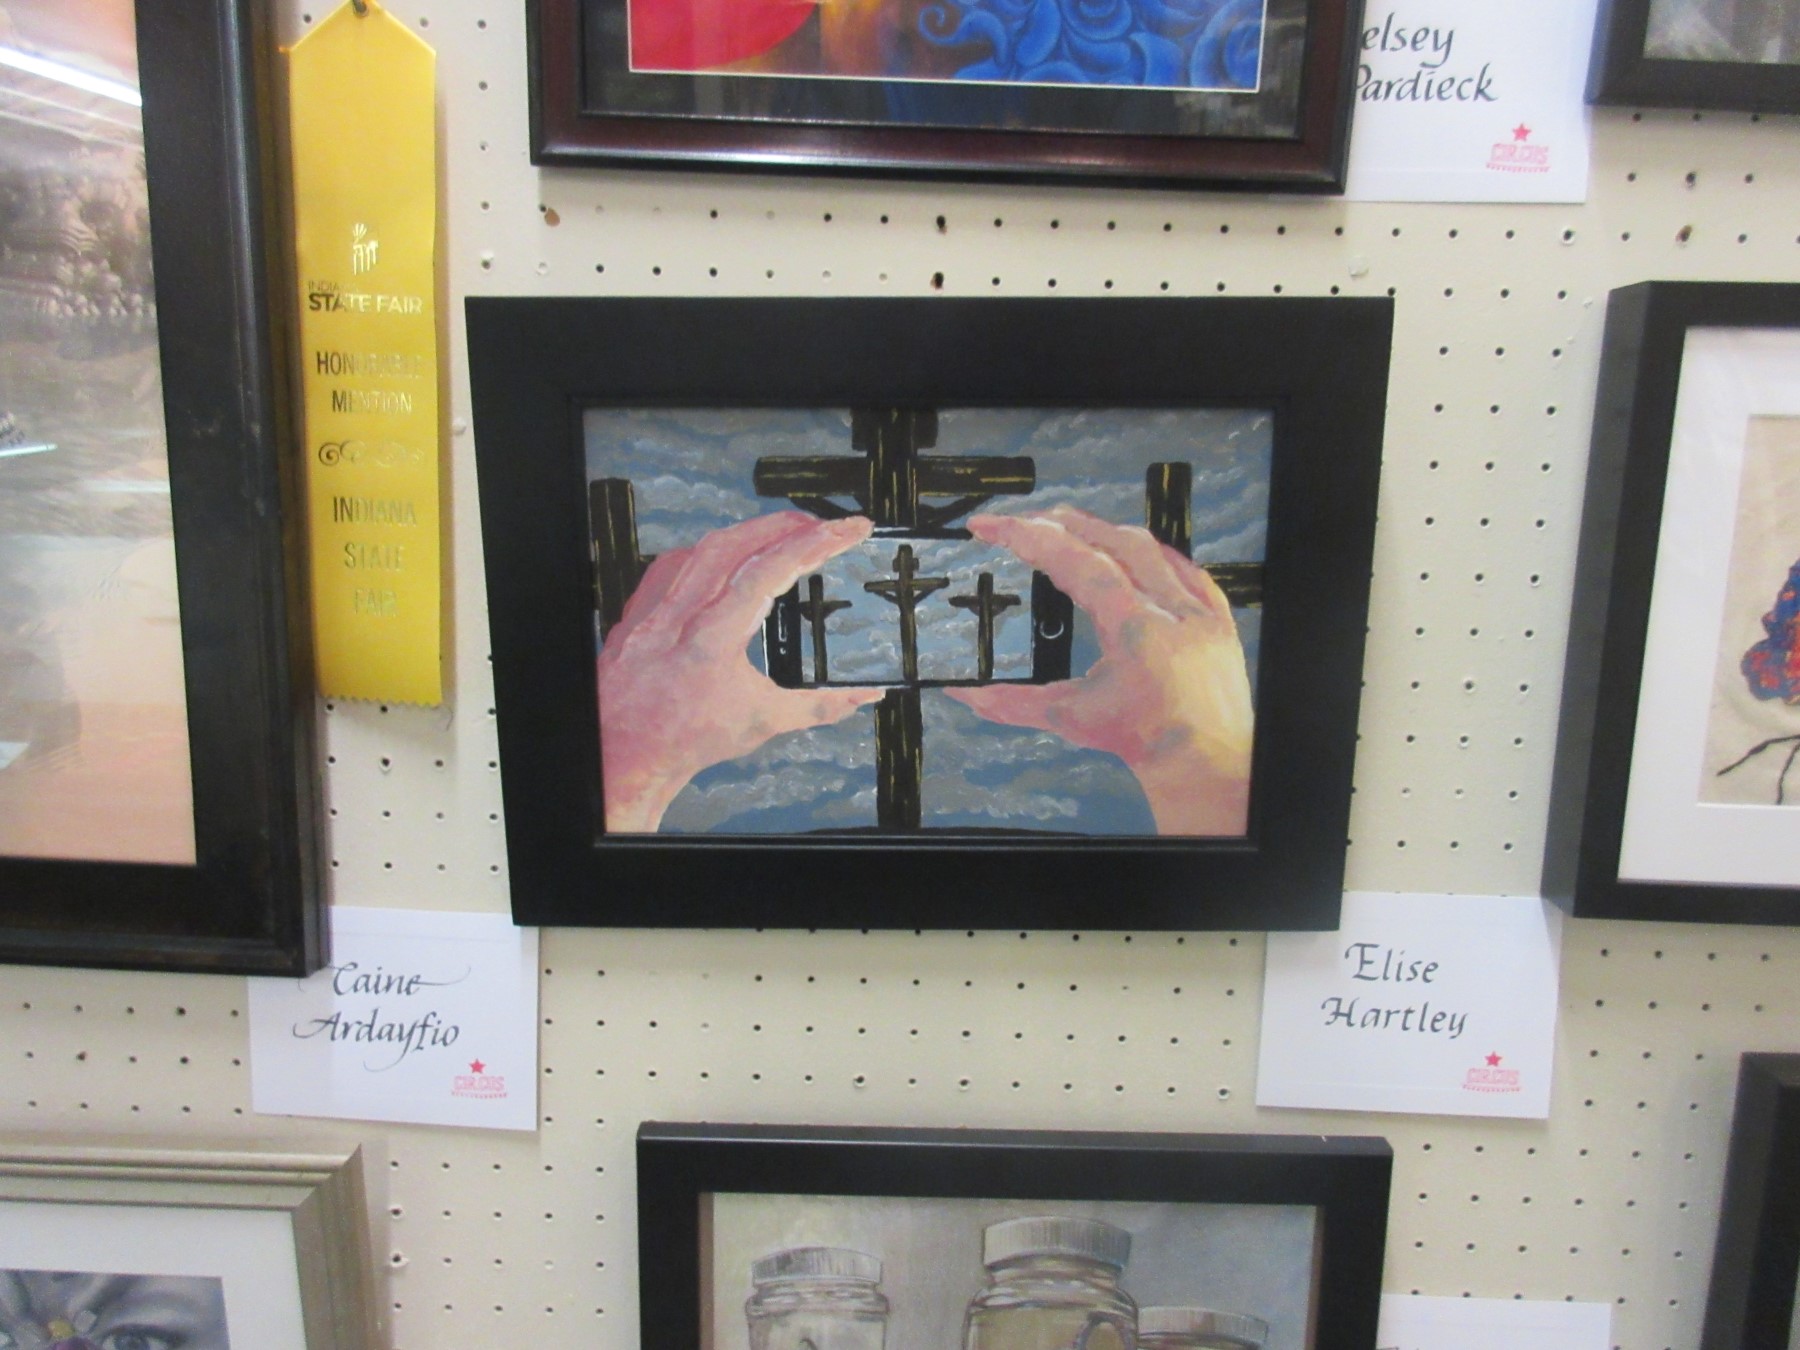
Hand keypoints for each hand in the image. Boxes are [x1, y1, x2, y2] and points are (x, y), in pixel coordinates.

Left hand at [597, 511, 881, 831]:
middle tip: (824, 525)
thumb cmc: (689, 739)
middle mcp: (679, 614)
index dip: (814, 544)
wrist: (628, 752)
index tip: (849, 529)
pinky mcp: (640, 610)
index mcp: (712, 638)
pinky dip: (709, 551)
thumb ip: (822, 705)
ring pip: (703, 548)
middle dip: (784, 524)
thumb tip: (866, 695)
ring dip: (748, 531)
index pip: (768, 572)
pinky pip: (675, 563)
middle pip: (734, 544)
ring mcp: (654, 608)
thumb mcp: (764, 722)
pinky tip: (728, 554)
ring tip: (783, 531)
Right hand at [945, 506, 1252, 835]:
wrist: (1205, 764)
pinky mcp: (1217, 613)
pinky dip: (1145, 552)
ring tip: (1063, 531)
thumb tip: (964, 693)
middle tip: (1018, 524)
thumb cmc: (1144, 741)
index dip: (1026, 536)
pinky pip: (1181, 564)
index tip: (990, 526)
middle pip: (1109, 540)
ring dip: (1099, 532)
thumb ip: (1011, 703)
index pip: (1074, 561)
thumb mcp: (1071, 718)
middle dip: (1057, 524)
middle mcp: (1170, 609)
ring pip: (1146, 545)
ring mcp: (1198, 608)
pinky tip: (1122, 551)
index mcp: (1134, 629)